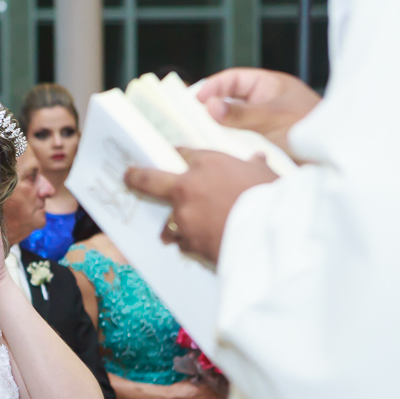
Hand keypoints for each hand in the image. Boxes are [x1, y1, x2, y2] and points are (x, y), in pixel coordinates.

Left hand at [124, 148, 276, 264]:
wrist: (269, 234)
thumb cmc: (272, 198)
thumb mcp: (266, 175)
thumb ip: (253, 167)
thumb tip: (256, 160)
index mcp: (207, 164)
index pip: (184, 154)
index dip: (181, 156)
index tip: (177, 157)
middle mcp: (187, 188)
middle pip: (150, 180)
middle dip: (135, 177)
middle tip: (127, 176)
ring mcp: (183, 217)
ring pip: (167, 221)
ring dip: (171, 224)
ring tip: (171, 231)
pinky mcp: (187, 242)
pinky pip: (183, 242)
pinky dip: (189, 243)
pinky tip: (197, 245)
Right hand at [165, 380, 226, 398]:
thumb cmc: (178, 389)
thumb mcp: (191, 380)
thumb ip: (201, 380)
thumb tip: (207, 377)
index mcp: (207, 386)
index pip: (220, 388)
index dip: (223, 389)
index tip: (224, 389)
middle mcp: (209, 396)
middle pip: (222, 397)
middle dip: (224, 397)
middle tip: (224, 398)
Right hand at [196, 68, 320, 155]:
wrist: (336, 160)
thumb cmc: (313, 130)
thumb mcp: (273, 118)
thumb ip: (241, 113)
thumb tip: (210, 106)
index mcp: (269, 87)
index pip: (233, 80)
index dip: (212, 87)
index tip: (194, 101)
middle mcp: (264, 104)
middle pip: (228, 102)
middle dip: (209, 111)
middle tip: (189, 121)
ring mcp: (263, 125)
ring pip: (231, 124)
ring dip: (218, 131)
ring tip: (201, 139)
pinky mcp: (263, 146)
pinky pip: (238, 143)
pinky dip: (227, 147)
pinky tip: (219, 154)